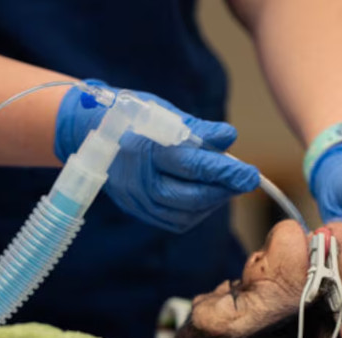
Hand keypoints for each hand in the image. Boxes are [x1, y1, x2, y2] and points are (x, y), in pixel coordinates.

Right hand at [55, 79, 258, 232]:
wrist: (89, 132)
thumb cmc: (132, 116)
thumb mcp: (163, 112)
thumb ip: (198, 130)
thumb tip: (229, 138)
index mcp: (143, 149)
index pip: (191, 165)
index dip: (224, 171)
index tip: (251, 174)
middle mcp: (137, 180)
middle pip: (189, 196)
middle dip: (223, 189)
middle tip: (246, 179)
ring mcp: (135, 200)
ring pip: (184, 213)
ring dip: (213, 201)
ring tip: (227, 184)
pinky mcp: (137, 210)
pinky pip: (174, 221)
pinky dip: (197, 211)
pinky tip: (208, 196)